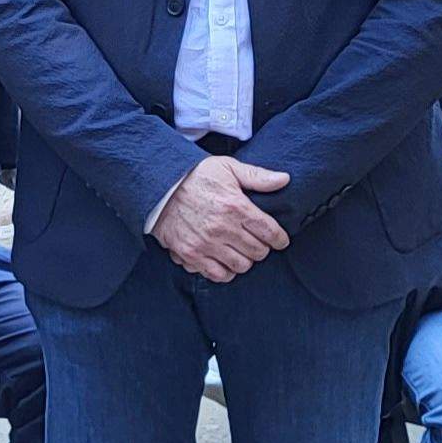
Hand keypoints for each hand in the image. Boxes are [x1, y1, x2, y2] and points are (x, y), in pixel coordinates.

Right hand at [151, 154, 293, 282]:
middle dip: (262, 248)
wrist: (158, 185)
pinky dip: (225, 271)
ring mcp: (206, 244)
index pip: (270, 232)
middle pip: (258, 252)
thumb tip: (284, 180)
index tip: (280, 239)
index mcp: (236, 206)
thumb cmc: (194, 175)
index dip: (280, 238)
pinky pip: (218, 274)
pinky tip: (224, 260)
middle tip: (257, 242)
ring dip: (245, 260)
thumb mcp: (227, 168)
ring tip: (241, 251)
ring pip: (241, 266)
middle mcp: (222, 228)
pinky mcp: (190, 254)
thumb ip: (257, 176)